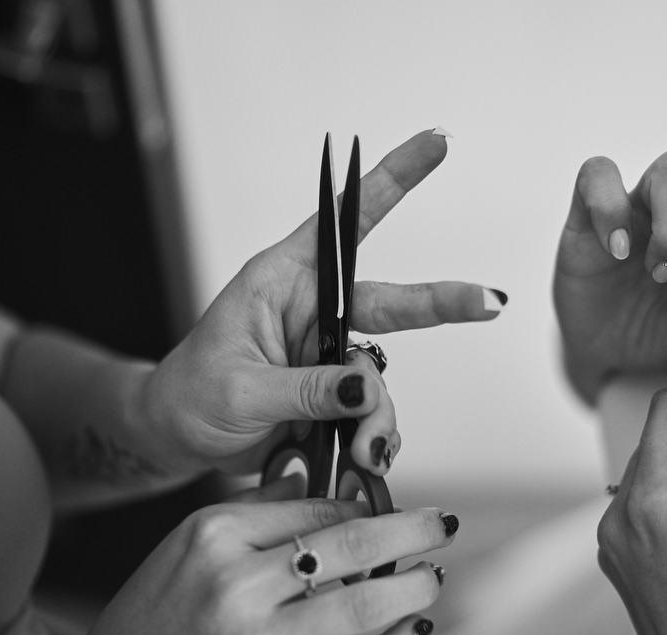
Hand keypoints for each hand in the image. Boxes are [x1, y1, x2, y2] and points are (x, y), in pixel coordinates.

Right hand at [26, 478, 455, 634]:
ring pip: (360, 602)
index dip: (367, 508)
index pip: (315, 507)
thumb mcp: (187, 547)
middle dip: (410, 531)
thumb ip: (252, 510)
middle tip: (444, 524)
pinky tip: (415, 631)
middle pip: (348, 542)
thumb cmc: (154, 618)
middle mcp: (235, 580)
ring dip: (411, 588)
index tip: (395, 511)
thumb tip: (310, 476)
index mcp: (213, 532)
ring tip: (434, 578)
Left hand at [149, 129, 503, 477]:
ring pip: (380, 378)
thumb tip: (364, 388)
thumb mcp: (242, 390)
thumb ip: (306, 389)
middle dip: (442, 305)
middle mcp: (313, 310)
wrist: (177, 440)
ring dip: (379, 418)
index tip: (437, 144)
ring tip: (363, 453)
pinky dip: (372, 437)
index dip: (392, 179)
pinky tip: (362, 458)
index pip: (343, 220)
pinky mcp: (334, 394)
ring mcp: (326, 354)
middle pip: (392, 301)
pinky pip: (372, 412)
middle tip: (490, 304)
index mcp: (282, 281)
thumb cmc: (191, 396)